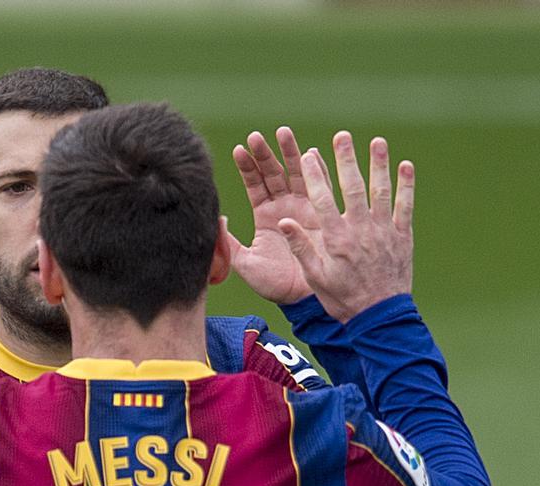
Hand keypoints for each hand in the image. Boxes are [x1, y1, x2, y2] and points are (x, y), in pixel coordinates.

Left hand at [228, 127, 327, 304]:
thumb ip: (228, 242)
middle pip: (274, 173)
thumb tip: (215, 218)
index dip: (247, 168)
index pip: (254, 185)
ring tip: (283, 132)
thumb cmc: (274, 284)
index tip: (238, 150)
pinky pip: (320, 187)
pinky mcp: (324, 214)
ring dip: (291, 153)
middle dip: (266, 154)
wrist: (305, 299)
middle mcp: (284, 207)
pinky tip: (312, 152)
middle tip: (257, 136)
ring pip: (296, 174)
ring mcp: (305, 208)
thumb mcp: (245, 263)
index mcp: (265, 216)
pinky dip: (317, 169)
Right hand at [276, 132, 413, 323]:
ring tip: (377, 141)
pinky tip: (406, 165)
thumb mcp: (315, 276)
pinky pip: (405, 206)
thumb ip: (301, 247)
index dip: (314, 175)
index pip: (322, 199)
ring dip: (379, 164)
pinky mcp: (402, 236)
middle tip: (342, 136)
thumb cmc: (342, 299)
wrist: (379, 317)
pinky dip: (407, 185)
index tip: (308, 154)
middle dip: (346, 159)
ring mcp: (383, 230)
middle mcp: (360, 229)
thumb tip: (283, 221)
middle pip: (352, 187)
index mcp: (335, 238)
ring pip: (381, 191)